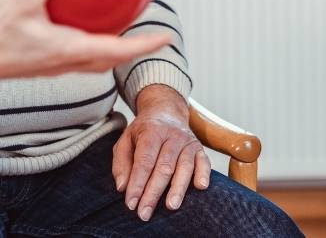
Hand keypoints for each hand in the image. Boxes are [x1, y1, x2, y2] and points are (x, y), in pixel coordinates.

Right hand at [0, 0, 173, 84]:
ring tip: (111, 23)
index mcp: (70, 51)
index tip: (167, 38)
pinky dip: (79, 36)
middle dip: (129, 47)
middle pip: (108, 59)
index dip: (146, 44)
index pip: (120, 50)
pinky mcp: (34, 60)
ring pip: (88, 58)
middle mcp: (64, 62)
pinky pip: (67, 50)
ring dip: (105, 45)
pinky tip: (63, 14)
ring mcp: (48, 64)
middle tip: (145, 33)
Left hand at [112, 85, 210, 221]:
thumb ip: (121, 163)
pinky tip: (200, 187)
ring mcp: (188, 142)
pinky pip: (204, 162)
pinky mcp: (199, 149)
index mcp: (151, 132)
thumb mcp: (126, 141)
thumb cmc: (144, 133)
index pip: (144, 161)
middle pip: (164, 167)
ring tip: (171, 206)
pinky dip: (203, 174)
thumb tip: (122, 187)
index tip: (131, 203)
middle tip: (145, 213)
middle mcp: (172, 136)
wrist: (167, 112)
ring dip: (178, 188)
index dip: (137, 183)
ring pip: (184, 166)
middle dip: (153, 192)